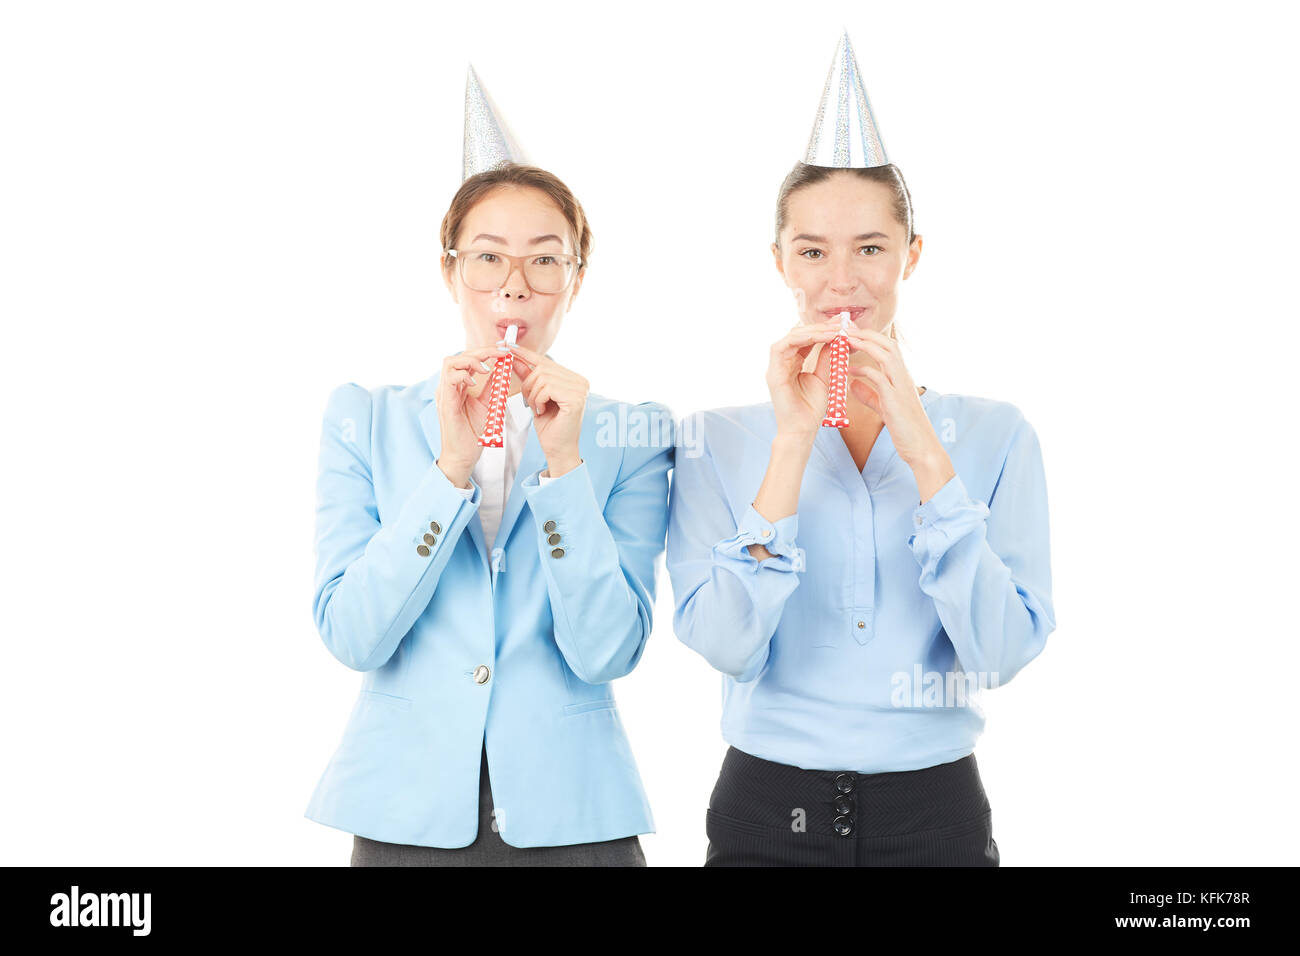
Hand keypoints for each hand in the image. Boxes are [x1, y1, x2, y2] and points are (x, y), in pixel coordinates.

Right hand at [433, 346, 507, 485]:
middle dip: (482, 351)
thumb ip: (493, 387)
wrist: (464, 456)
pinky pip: (448, 380)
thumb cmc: (473, 433)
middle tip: (501, 353)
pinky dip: (462, 375)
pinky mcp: (445, 403)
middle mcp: (449, 387)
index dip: (486, 352)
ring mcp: (445, 394)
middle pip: (459, 356)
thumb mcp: (489, 404)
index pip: (469, 359)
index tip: (504, 350)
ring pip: (450, 362)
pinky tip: (474, 381)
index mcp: (458, 385)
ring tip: (487, 368)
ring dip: (471, 360)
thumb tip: (503, 369)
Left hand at [499, 343, 586, 475]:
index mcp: (573, 378)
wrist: (557, 449)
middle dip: (528, 385)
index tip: (506, 346)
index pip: (545, 360)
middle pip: (542, 368)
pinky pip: (546, 388)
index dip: (524, 353)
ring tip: (538, 409)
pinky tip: (543, 411)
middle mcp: (580, 380)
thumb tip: (513, 357)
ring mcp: (580, 388)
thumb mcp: (534, 396)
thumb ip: (527, 376)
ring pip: (542, 378)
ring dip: (533, 395)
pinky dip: (538, 400)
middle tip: (529, 402)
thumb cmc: (549, 426)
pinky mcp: (575, 398)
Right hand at [765, 318, 846, 440]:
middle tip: (842, 323)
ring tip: (835, 331)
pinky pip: (784, 347)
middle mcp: (782, 362)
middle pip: (799, 333)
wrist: (802, 430)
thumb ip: (827, 357)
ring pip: (791, 337)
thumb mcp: (825, 377)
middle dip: (822, 326)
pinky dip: (803, 339)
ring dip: (814, 331)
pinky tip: (823, 338)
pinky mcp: (773, 373)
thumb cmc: (811, 408)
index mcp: (792, 362)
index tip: (844, 325)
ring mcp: (775, 366)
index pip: (807, 338)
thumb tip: (836, 338)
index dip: (824, 330)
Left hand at [840, 326, 944, 468]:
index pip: (887, 347)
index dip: (869, 337)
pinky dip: (863, 371)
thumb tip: (852, 384)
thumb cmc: (904, 428)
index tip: (850, 333)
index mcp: (901, 377)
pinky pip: (879, 378)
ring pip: (886, 354)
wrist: (921, 448)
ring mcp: (901, 387)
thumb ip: (869, 394)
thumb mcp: (884, 407)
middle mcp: (904, 377)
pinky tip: (848, 371)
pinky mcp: (896, 401)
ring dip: (865, 345)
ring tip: (845, 340)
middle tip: (845, 329)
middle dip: (866, 333)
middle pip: (887, 344)